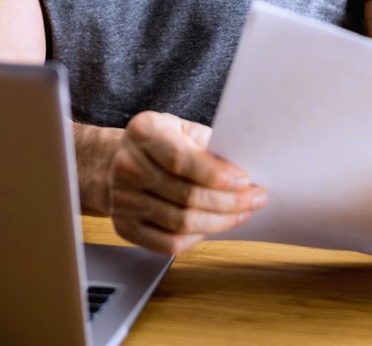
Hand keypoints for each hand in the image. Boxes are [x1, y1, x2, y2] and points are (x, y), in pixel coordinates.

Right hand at [106, 112, 266, 254]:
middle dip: (228, 201)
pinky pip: (167, 244)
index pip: (180, 160)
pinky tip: (213, 227)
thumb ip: (208, 144)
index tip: (245, 181)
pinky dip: (196, 238)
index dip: (216, 175)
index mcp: (143, 132)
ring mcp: (122, 199)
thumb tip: (241, 171)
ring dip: (219, 221)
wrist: (116, 159)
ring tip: (242, 213)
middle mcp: (127, 165)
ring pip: (180, 223)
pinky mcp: (123, 226)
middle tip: (255, 199)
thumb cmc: (160, 142)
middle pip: (185, 195)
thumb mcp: (182, 128)